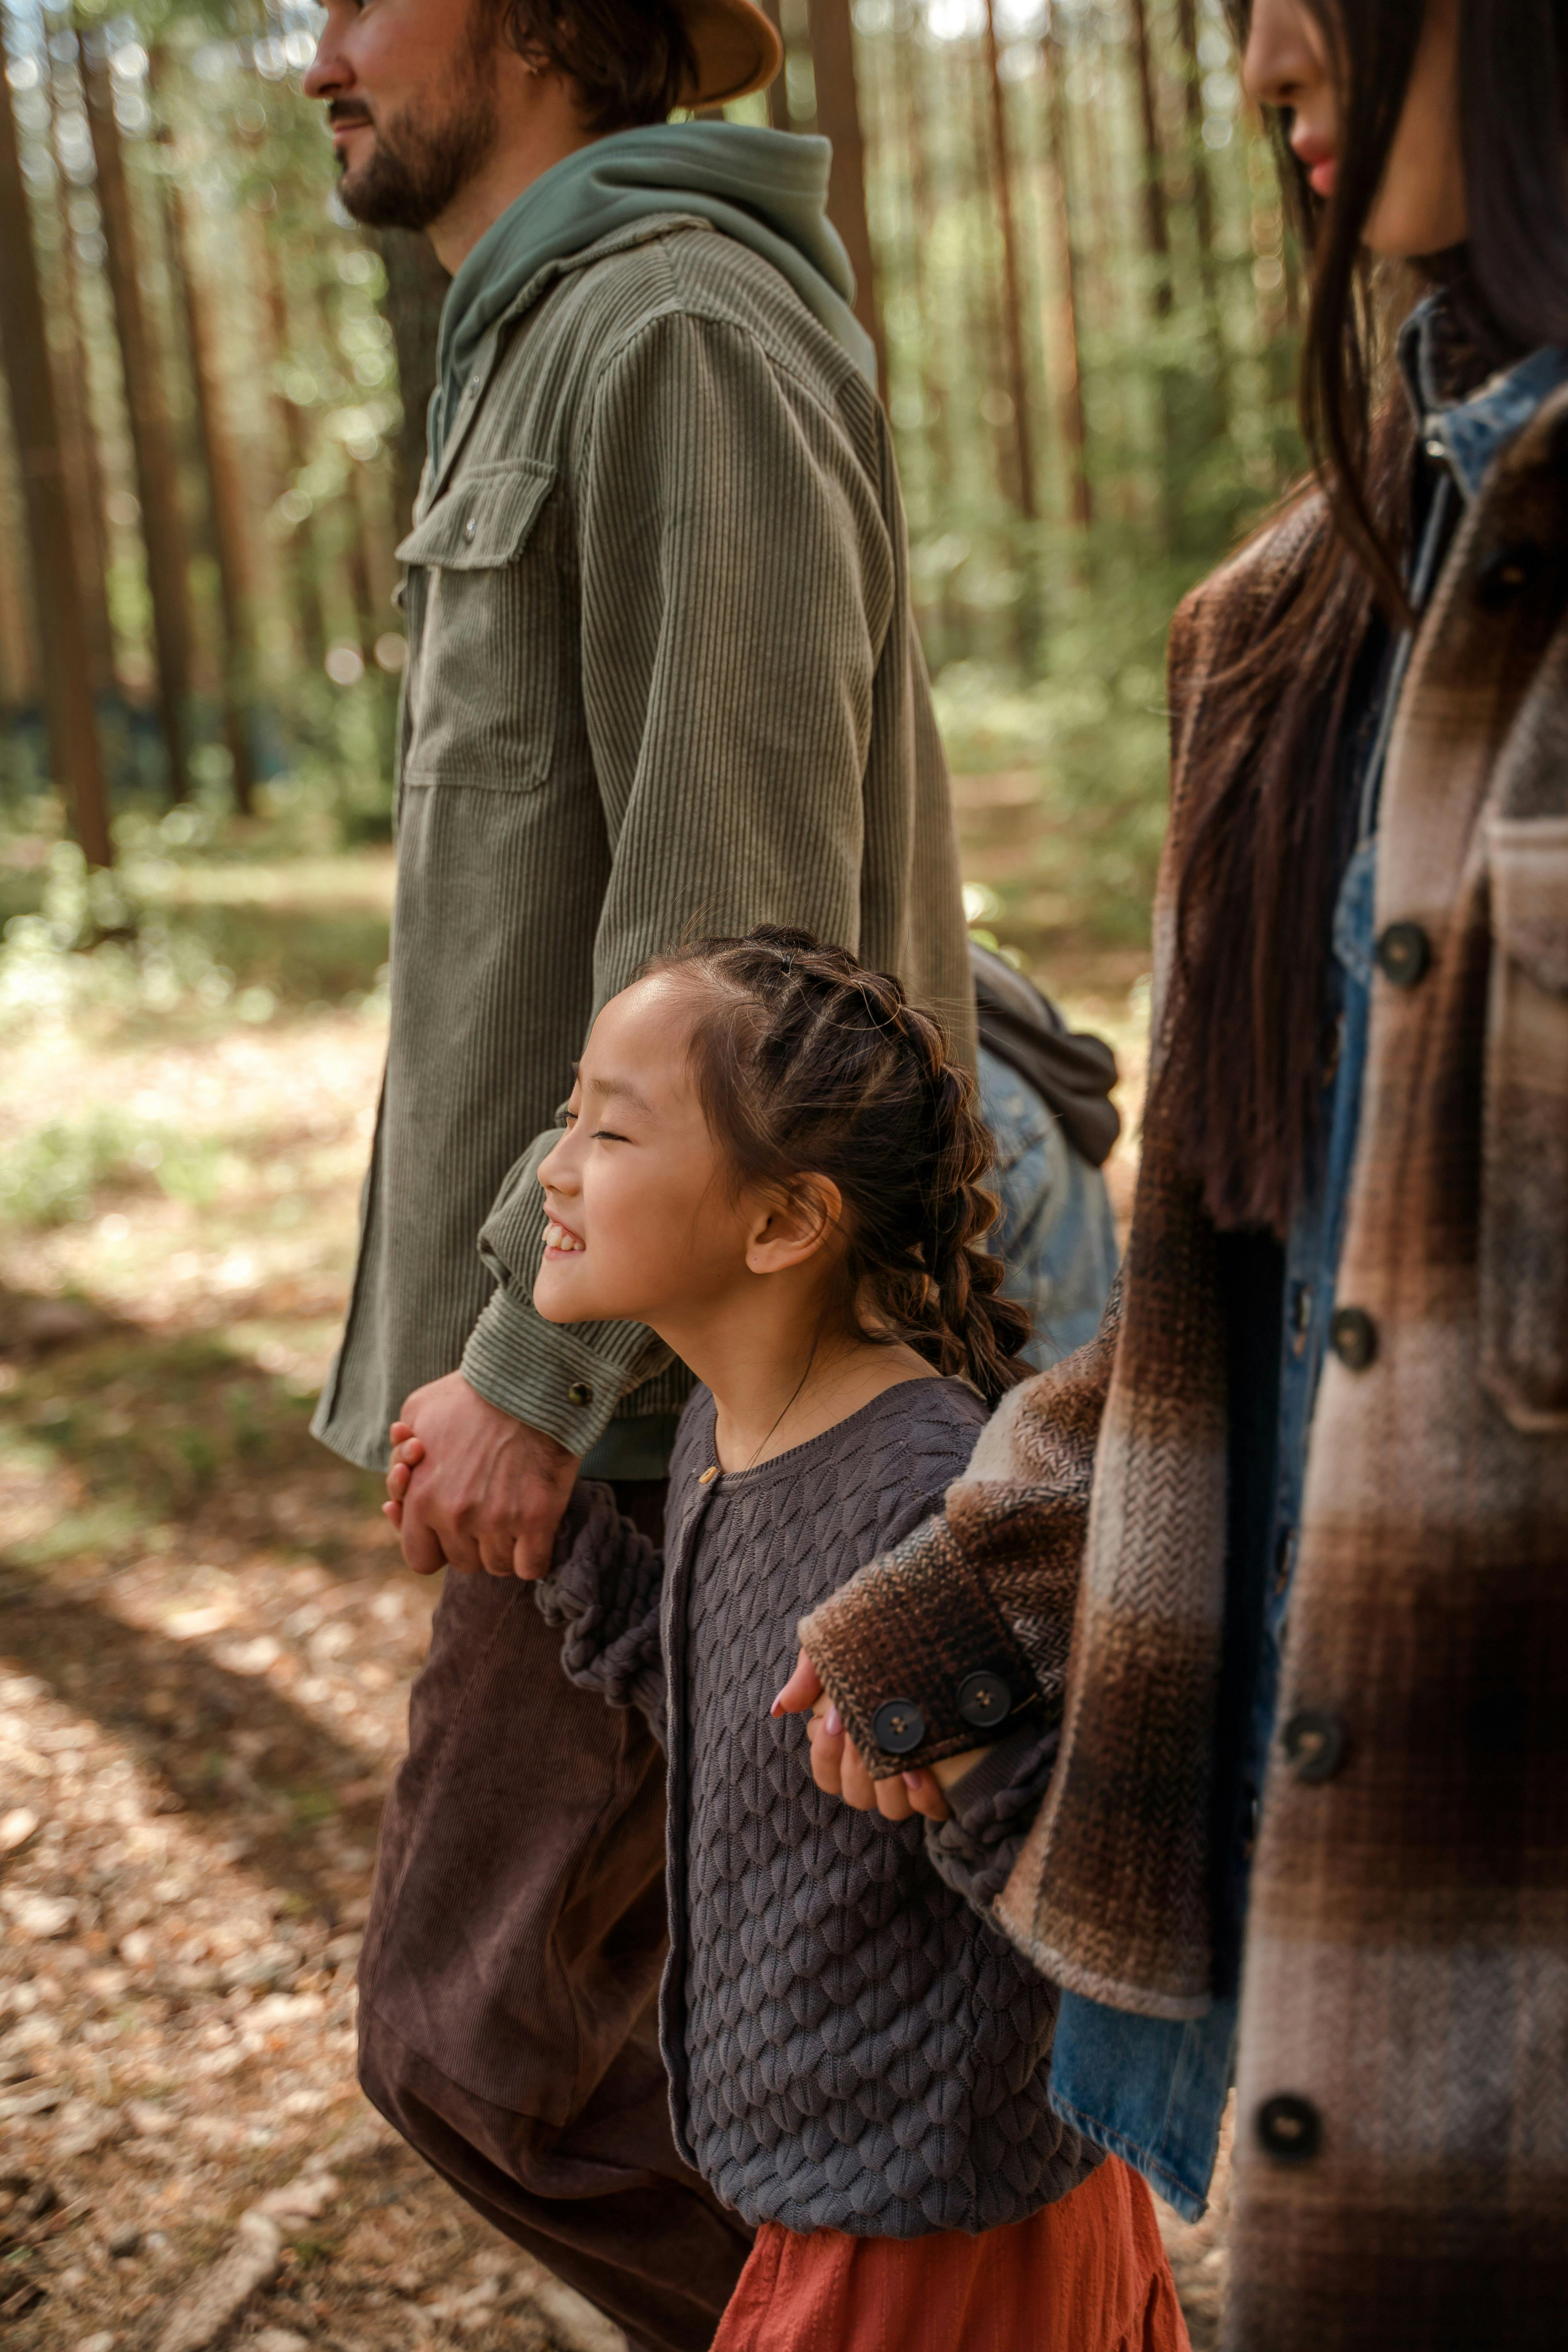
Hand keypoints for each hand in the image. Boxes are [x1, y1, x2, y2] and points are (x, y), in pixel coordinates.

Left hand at [381, 1371, 578, 1580]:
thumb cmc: (472, 1393)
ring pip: (498, 1566)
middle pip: (463, 1561)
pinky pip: (532, 1566)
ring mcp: (497, 1521)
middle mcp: (454, 1516)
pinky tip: (535, 1530)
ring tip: (513, 1509)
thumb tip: (402, 1487)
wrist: (529, 1381)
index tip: (452, 1529)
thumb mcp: (418, 1412)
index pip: (420, 1558)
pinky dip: (533, 1555)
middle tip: (488, 1507)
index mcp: (420, 1498)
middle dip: (473, 1541)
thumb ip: (403, 1455)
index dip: (437, 1546)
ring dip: (505, 1546)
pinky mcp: (537, 1519)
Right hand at [771, 1651, 988, 1825]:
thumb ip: (808, 1677)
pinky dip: (926, 1797)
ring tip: (898, 1751)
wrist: (936, 1624)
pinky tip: (925, 1770)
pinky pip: (930, 1808)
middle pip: (855, 1793)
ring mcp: (909, 1773)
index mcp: (847, 1742)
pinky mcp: (944, 1776)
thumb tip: (780, 1709)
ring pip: (890, 1808)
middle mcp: (876, 1765)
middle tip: (869, 1729)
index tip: (837, 1720)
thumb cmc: (880, 1640)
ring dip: (890, 1783)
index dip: (827, 1752)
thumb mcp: (839, 1649)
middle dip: (859, 1764)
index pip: (825, 1772)